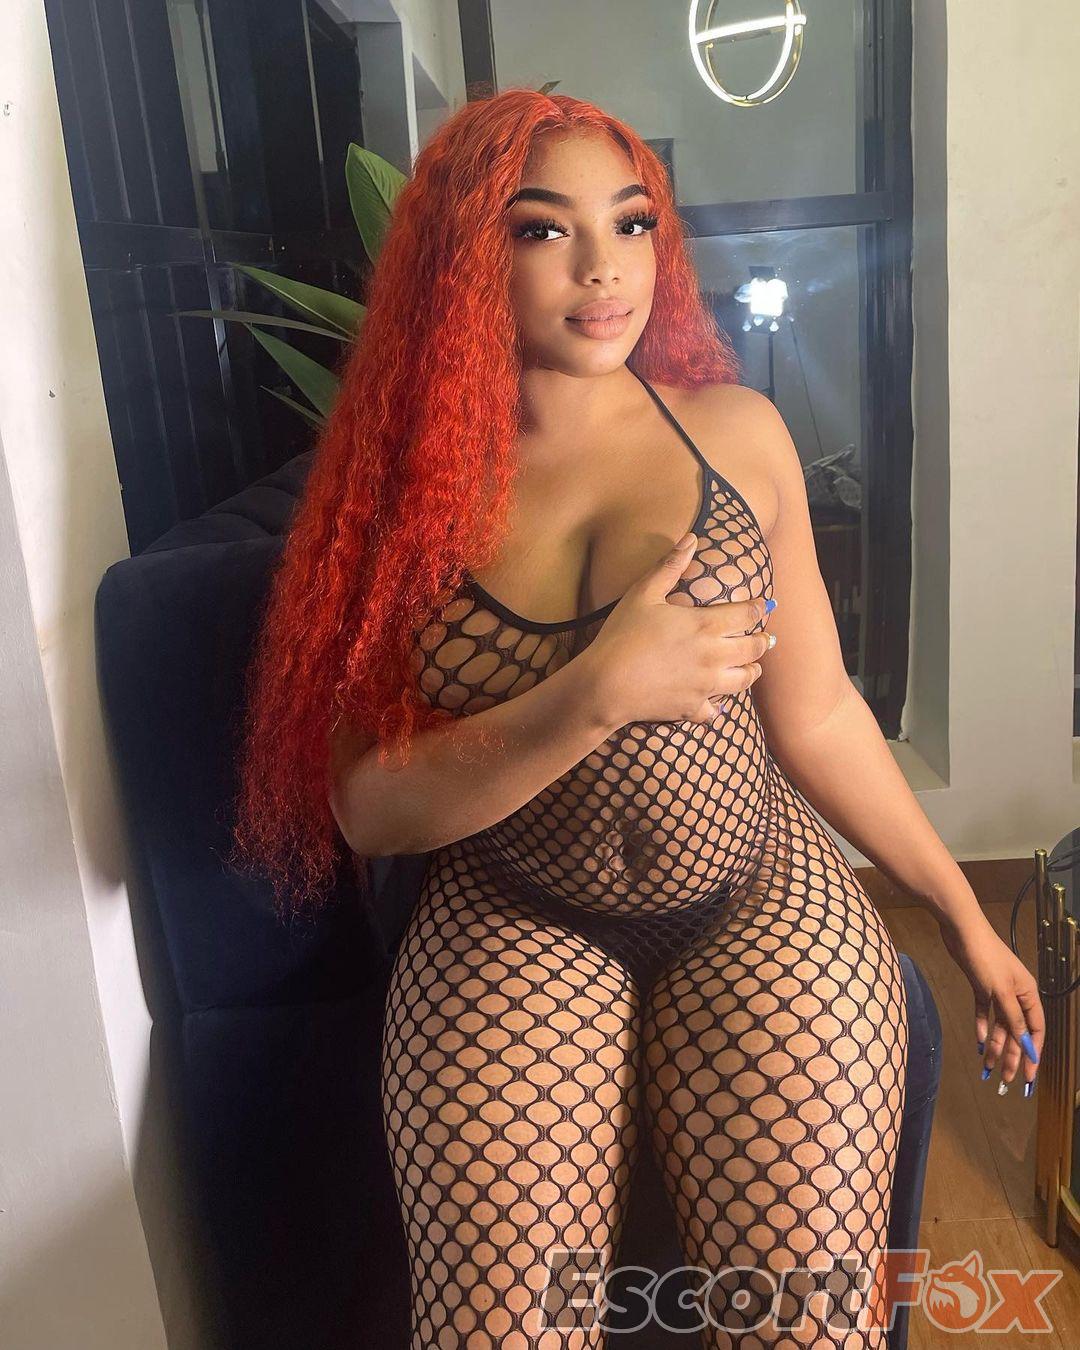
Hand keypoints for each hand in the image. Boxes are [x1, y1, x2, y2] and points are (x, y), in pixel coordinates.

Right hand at [582, 532, 775, 727]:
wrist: (606, 685)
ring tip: (753, 668)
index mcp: (706, 625)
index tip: (765, 606)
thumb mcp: (643, 593)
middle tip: (767, 638)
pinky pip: (715, 711)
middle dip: (763, 641)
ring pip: (744, 680)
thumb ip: (670, 566)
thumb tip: (691, 537)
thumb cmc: (622, 635)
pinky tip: (718, 704)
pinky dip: (718, 707)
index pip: (748, 615)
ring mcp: (706, 685)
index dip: (759, 608)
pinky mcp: (692, 708)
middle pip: (754, 648)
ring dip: (751, 671)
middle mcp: (715, 656)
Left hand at [937, 910, 1044, 1095]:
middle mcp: (1016, 994)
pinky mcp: (980, 985)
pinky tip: (979, 1043)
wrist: (962, 930)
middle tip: (1004, 1079)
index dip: (1032, 1053)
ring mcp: (998, 990)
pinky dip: (982, 1026)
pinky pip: (984, 1012)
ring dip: (994, 1045)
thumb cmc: (985, 958)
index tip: (1028, 1075)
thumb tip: (1026, 1045)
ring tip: (988, 1068)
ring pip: (999, 1024)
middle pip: (1016, 1031)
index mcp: (1028, 994)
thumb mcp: (1001, 991)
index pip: (1035, 1030)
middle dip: (1011, 1054)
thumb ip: (1013, 1019)